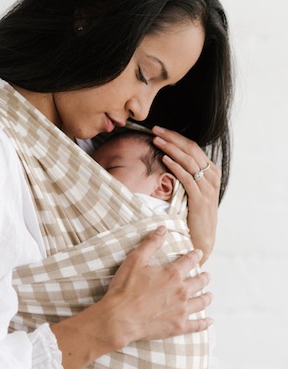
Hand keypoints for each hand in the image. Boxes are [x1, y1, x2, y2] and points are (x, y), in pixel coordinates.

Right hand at [98, 227, 212, 348]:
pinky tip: (209, 321)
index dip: (194, 255)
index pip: (188, 261)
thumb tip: (163, 229)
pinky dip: (204, 323)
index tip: (198, 253)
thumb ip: (150, 244)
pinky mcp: (178, 326)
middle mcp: (181, 291)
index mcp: (172, 274)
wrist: (120, 317)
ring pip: (201, 302)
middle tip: (206, 275)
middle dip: (204, 277)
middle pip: (199, 282)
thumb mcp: (135, 261)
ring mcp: (181, 310)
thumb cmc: (125, 288)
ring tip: (210, 295)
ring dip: (207, 297)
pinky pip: (196, 325)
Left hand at [152, 126, 220, 263]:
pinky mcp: (200, 199)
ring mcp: (208, 187)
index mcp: (211, 172)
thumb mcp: (192, 191)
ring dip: (171, 148)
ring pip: (189, 161)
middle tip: (155, 130)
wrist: (201, 238)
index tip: (160, 130)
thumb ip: (187, 175)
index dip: (176, 137)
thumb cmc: (193, 215)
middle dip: (172, 137)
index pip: (193, 147)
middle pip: (191, 149)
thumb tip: (170, 159)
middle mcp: (212, 177)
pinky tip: (164, 159)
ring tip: (157, 141)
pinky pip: (187, 178)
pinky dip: (175, 167)